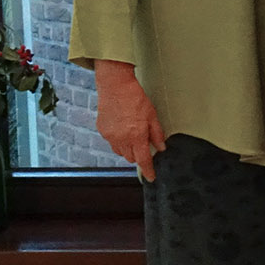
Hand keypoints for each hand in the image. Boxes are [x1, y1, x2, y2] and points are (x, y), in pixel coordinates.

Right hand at [93, 60, 165, 180]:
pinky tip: (122, 128)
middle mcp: (121, 139)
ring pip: (120, 152)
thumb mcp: (152, 116)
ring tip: (132, 133)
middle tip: (143, 143)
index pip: (143, 160)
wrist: (115, 86)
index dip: (148, 170)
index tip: (151, 177)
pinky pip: (112, 143)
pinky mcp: (102, 131)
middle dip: (138, 155)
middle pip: (131, 158)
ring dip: (128, 149)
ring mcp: (110, 136)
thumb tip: (161, 148)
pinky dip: (118, 140)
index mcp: (136, 136)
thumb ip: (157, 134)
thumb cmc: (135, 98)